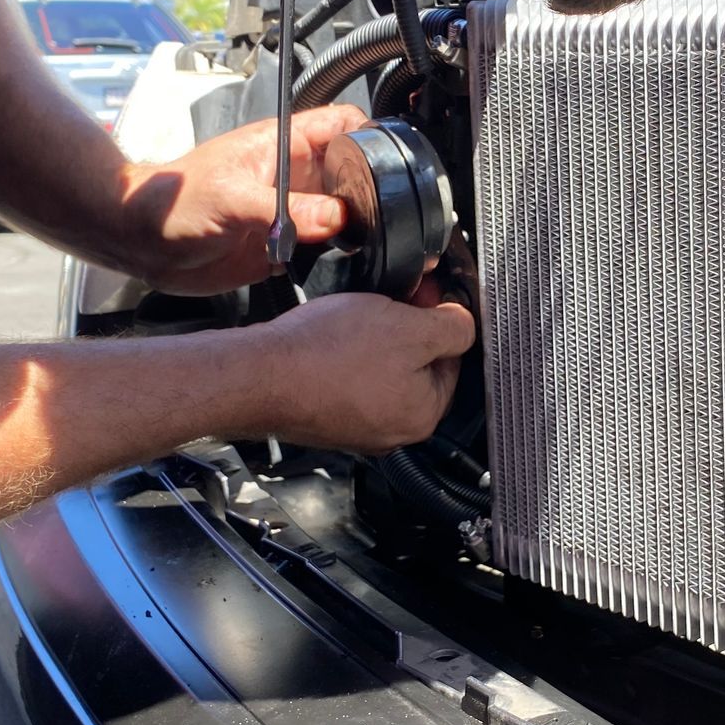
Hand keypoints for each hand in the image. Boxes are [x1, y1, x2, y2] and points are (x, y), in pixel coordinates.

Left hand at [119, 105, 368, 293]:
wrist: (142, 241)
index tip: (388, 164)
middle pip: (355, 172)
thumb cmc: (173, 201)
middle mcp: (296, 176)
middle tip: (386, 218)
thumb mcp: (232, 197)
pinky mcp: (286, 246)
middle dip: (374, 192)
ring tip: (371, 247)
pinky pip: (326, 250)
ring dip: (360, 231)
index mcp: (285, 145)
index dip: (370, 136)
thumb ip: (285, 208)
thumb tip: (337, 218)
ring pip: (345, 214)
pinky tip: (344, 268)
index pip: (344, 123)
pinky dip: (340, 260)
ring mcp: (293, 211)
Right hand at [246, 294, 475, 452]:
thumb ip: (452, 328)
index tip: (424, 294)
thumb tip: (465, 323)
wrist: (259, 374)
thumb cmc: (328, 356)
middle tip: (387, 301)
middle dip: (405, 329)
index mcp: (423, 415)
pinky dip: (343, 354)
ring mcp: (356, 426)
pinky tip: (331, 338)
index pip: (452, 359)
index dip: (439, 319)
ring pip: (381, 370)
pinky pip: (348, 378)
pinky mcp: (325, 415)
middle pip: (416, 365)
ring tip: (355, 318)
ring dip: (374, 339)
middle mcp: (393, 430)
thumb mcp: (409, 329)